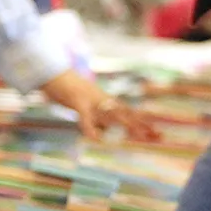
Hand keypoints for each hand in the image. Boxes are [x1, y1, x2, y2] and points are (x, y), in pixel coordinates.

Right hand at [39, 70, 156, 140]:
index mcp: (103, 100)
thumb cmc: (65, 88)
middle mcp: (101, 99)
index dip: (143, 122)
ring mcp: (90, 98)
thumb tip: (100, 131)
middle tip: (159, 138)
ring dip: (125, 126)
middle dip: (142, 126)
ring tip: (139, 137)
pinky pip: (85, 115)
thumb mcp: (82, 104)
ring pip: (111, 114)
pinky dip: (90, 127)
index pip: (127, 112)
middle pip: (125, 114)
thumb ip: (93, 116)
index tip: (158, 133)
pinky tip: (95, 139)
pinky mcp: (77, 100)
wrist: (51, 70)